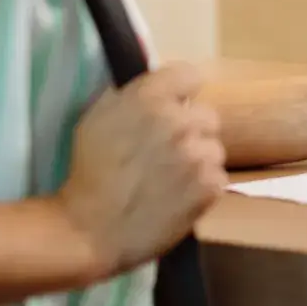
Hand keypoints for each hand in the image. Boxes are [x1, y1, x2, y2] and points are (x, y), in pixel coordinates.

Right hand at [55, 63, 226, 279]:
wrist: (88, 230)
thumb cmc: (88, 173)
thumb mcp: (98, 117)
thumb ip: (133, 96)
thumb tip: (159, 89)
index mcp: (149, 97)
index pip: (190, 75)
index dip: (182, 93)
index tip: (174, 108)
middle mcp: (178, 120)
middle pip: (207, 115)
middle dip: (191, 131)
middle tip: (168, 153)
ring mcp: (196, 154)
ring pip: (214, 149)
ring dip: (198, 161)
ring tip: (172, 181)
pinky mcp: (208, 186)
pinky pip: (218, 178)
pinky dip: (203, 189)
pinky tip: (178, 199)